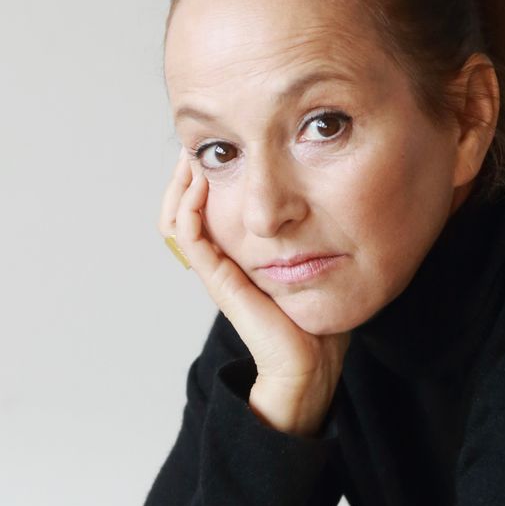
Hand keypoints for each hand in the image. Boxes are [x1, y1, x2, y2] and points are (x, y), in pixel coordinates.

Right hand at [161, 148, 348, 420]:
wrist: (311, 362)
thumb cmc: (317, 318)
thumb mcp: (315, 261)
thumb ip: (313, 235)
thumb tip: (328, 200)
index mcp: (237, 254)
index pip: (204, 207)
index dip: (203, 174)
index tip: (220, 145)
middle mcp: (221, 260)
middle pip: (181, 208)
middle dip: (185, 173)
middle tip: (196, 143)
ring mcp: (216, 270)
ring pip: (176, 219)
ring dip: (180, 184)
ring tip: (193, 156)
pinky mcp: (219, 280)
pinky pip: (189, 236)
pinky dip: (189, 207)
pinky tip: (201, 183)